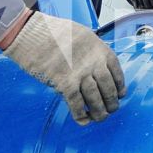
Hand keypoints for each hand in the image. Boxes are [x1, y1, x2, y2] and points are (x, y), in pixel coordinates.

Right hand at [2, 11, 126, 122]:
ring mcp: (81, 74)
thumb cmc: (54, 32)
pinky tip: (84, 120)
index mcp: (100, 49)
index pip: (117, 72)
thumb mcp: (82, 35)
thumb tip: (95, 69)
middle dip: (112, 102)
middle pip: (109, 88)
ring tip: (100, 118)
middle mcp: (94, 62)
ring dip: (100, 112)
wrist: (33, 34)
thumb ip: (91, 52)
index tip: (120, 94)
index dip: (120, 86)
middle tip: (111, 109)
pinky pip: (77, 104)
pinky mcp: (65, 84)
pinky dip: (81, 115)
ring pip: (96, 99)